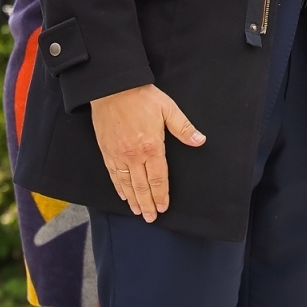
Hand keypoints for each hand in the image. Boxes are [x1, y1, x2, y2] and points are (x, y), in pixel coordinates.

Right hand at [89, 84, 205, 221]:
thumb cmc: (142, 97)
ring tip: (137, 211)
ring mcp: (118, 154)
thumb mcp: (168, 109)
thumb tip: (199, 140)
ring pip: (126, 184)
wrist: (113, 88)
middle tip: (150, 218)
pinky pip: (113, 174)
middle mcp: (134, 155)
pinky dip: (118, 187)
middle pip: (142, 186)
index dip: (161, 195)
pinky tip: (122, 195)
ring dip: (133, 200)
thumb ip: (183, 128)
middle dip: (147, 204)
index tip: (163, 207)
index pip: (159, 178)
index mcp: (152, 146)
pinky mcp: (106, 151)